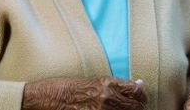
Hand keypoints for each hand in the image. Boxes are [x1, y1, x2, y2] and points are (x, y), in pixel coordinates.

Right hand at [23, 76, 147, 109]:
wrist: (47, 98)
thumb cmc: (68, 88)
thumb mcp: (94, 82)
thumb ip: (117, 85)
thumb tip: (139, 86)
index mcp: (107, 83)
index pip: (137, 92)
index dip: (142, 97)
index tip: (141, 100)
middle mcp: (106, 97)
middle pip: (135, 107)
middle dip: (137, 108)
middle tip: (133, 108)